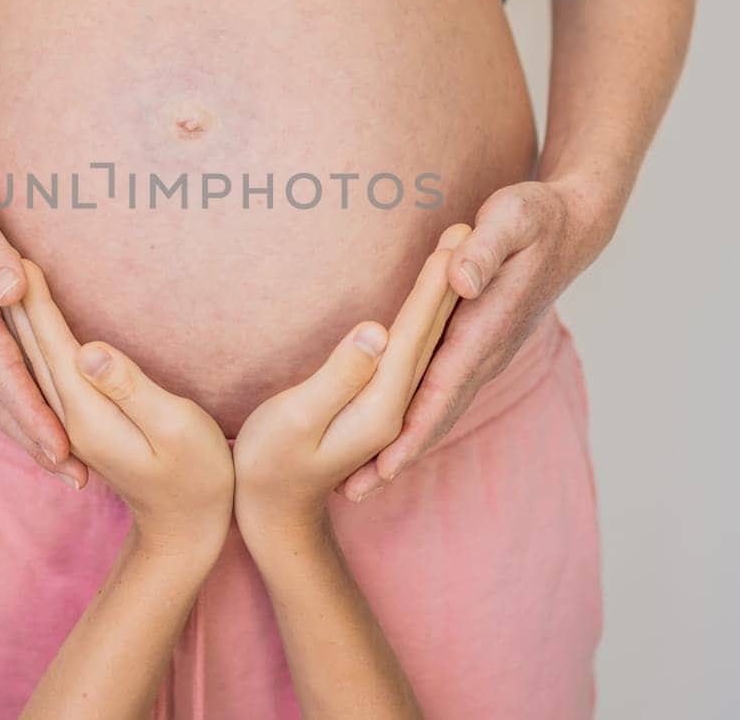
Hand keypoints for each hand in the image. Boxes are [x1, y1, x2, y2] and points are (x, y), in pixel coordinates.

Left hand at [6, 261, 234, 562]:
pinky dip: (33, 345)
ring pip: (33, 363)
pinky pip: (45, 376)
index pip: (51, 345)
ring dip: (19, 321)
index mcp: (85, 413)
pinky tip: (30, 330)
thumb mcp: (176, 427)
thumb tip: (90, 350)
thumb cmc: (197, 477)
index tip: (19, 255)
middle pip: (32, 350)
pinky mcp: (82, 426)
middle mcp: (67, 419)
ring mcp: (70, 426)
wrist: (187, 531)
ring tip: (7, 279)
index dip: (36, 300)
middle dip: (16, 301)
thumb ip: (131, 387)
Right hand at [234, 225, 468, 547]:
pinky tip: (432, 303)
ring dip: (442, 294)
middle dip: (450, 277)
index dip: (434, 285)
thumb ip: (339, 376)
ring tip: (458, 248)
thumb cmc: (269, 466)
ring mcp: (390, 408)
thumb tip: (375, 332)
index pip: (416, 333)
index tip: (454, 238)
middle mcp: (397, 406)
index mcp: (382, 406)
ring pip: (428, 341)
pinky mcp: (378, 405)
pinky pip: (413, 352)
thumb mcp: (297, 420)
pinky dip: (426, 319)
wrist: (273, 516)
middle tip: (470, 222)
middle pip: (432, 333)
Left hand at [341, 178, 614, 500]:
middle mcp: (487, 351)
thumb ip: (485, 248)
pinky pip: (445, 394)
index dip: (414, 430)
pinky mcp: (481, 348)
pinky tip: (394, 439)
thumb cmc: (536, 215)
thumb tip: (462, 278)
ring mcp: (486, 354)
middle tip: (355, 493)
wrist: (572, 226)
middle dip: (399, 457)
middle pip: (438, 415)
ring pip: (441, 410)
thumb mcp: (511, 218)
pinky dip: (420, 422)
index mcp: (486, 327)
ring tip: (364, 481)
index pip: (443, 388)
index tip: (384, 466)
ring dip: (405, 447)